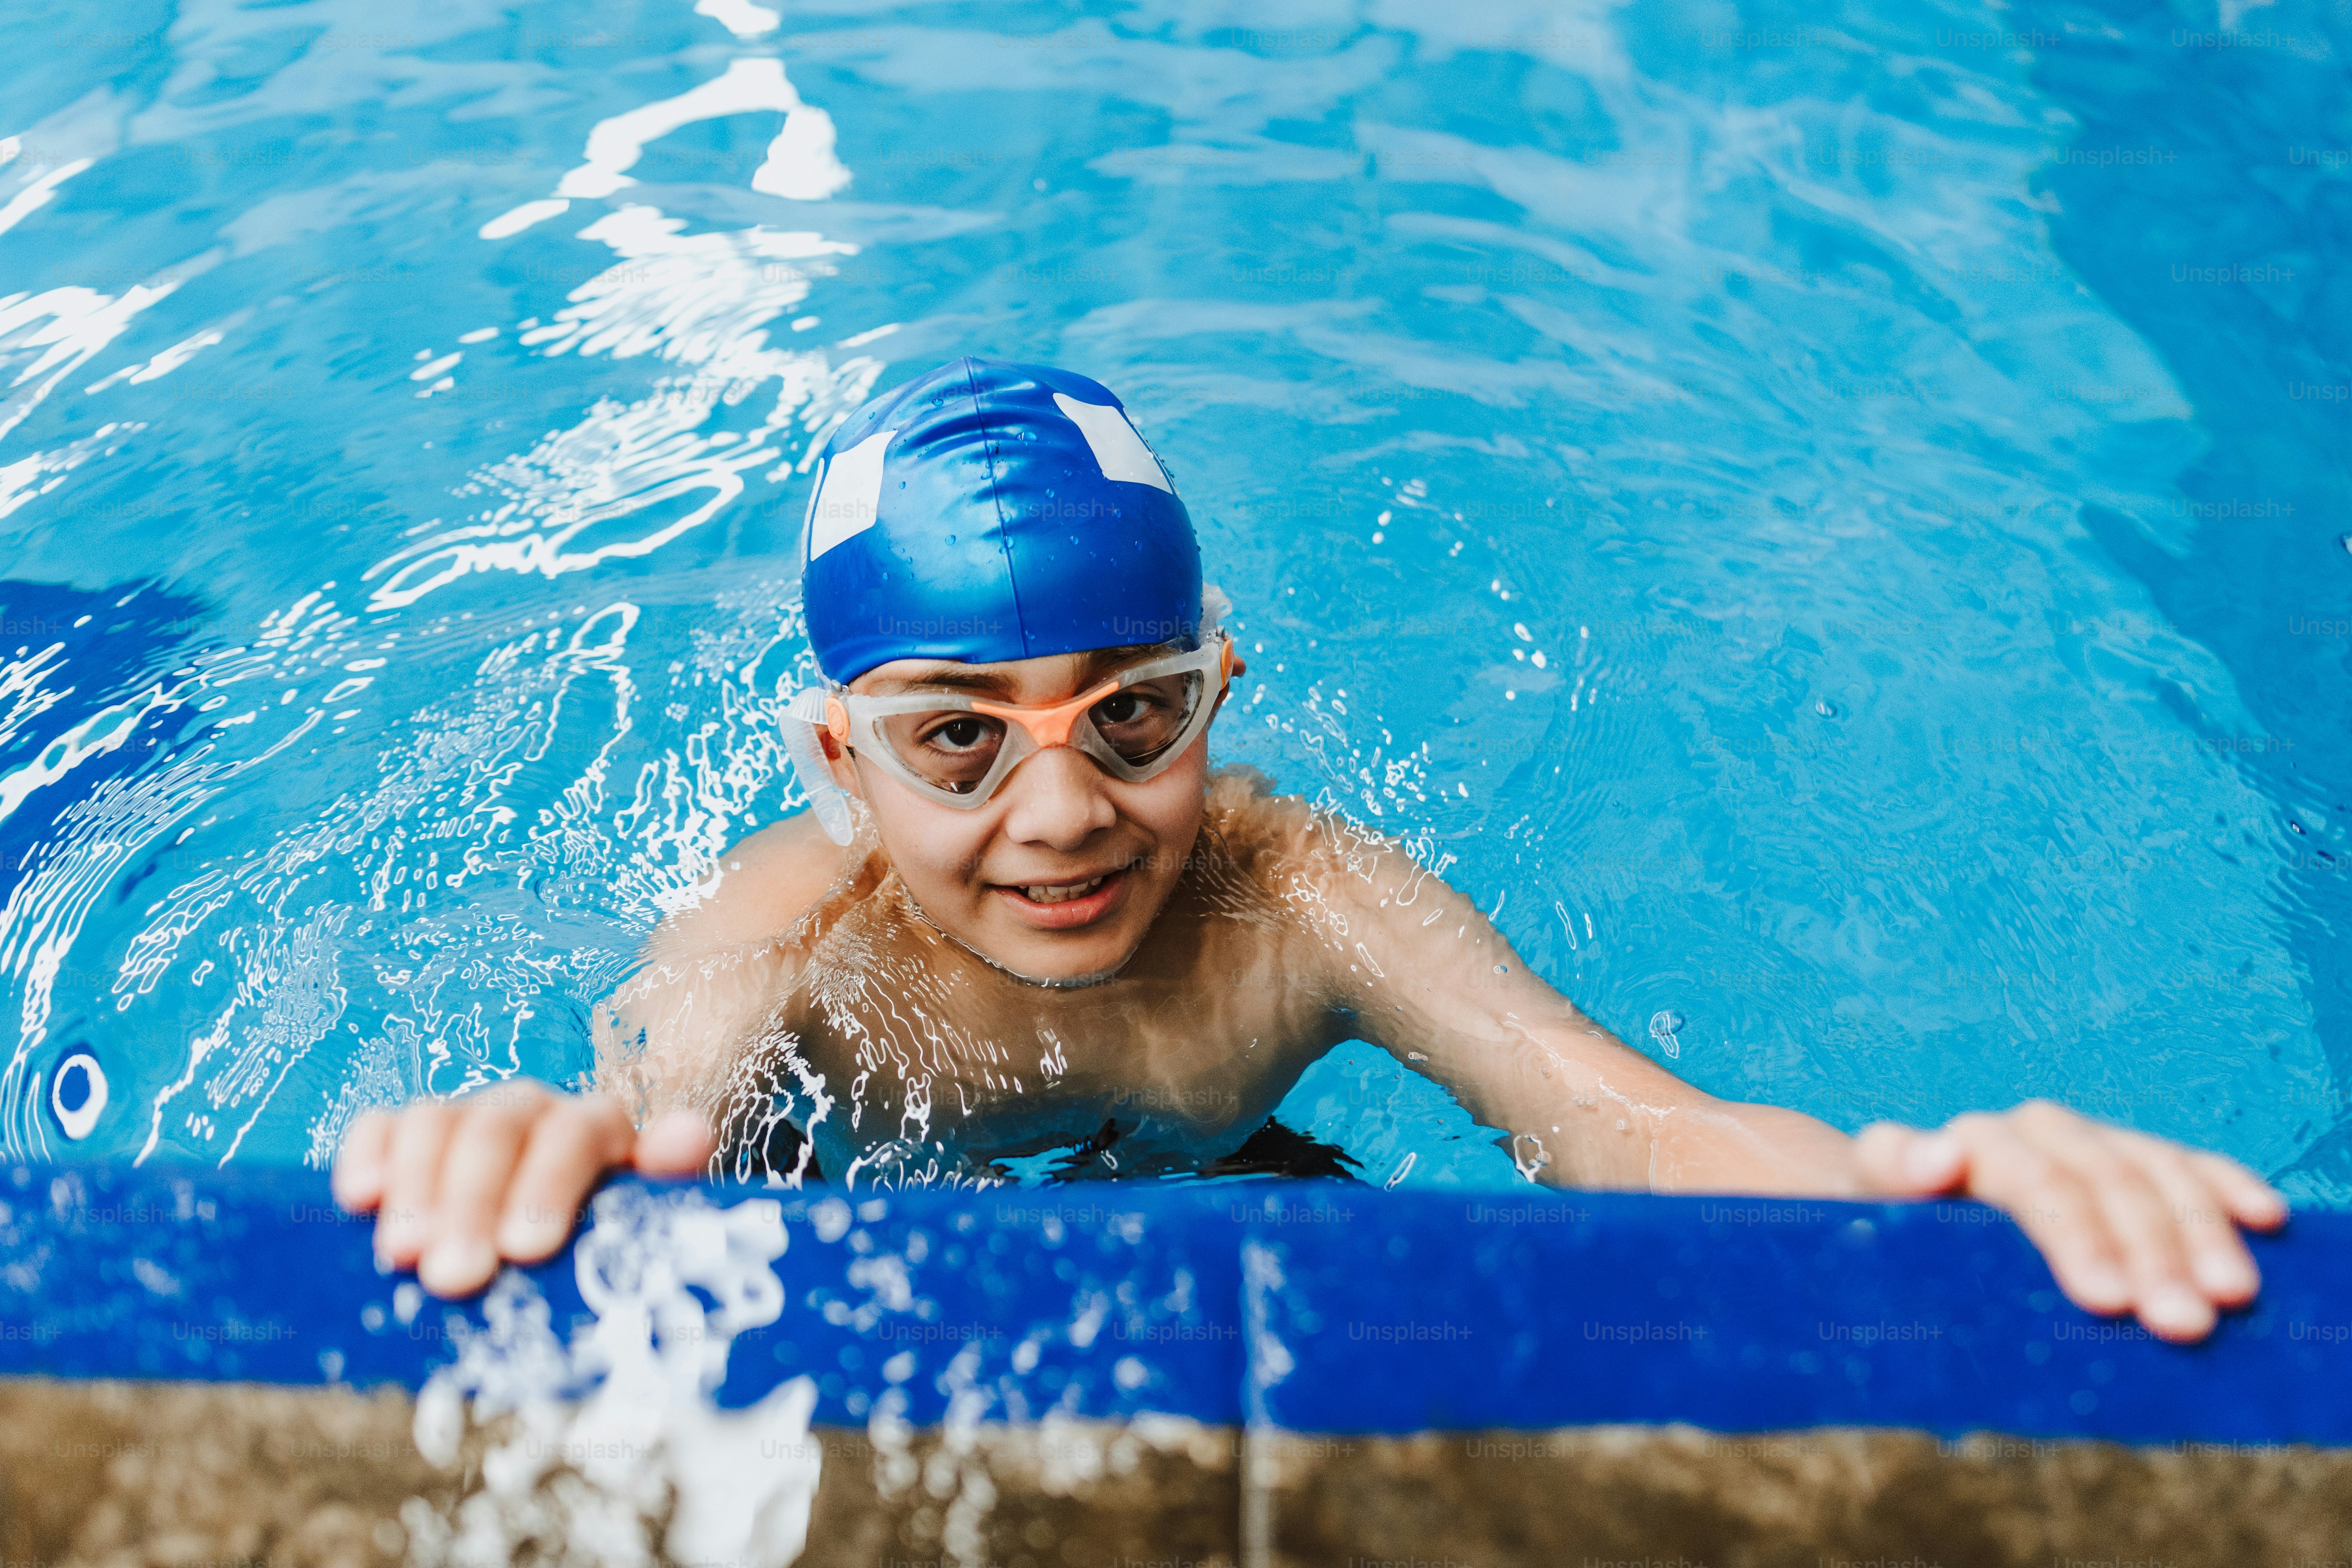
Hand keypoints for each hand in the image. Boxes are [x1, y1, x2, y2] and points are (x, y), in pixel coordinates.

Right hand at [331, 1081, 713, 1297]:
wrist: (546, 1241)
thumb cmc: (597, 1243)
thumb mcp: (640, 1220)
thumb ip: (664, 1181)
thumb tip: (691, 1135)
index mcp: (596, 1127)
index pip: (576, 1133)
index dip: (549, 1185)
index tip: (526, 1250)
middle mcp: (532, 1109)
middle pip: (497, 1130)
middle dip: (473, 1202)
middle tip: (454, 1277)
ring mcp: (467, 1116)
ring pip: (436, 1122)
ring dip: (418, 1188)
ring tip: (402, 1256)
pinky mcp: (410, 1135)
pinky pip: (383, 1125)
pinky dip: (369, 1156)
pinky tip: (359, 1199)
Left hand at [1852, 1100, 2286, 1342]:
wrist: (1889, 1198)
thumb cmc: (1882, 1220)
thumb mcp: (1869, 1200)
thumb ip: (1894, 1169)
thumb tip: (1938, 1154)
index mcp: (1971, 1143)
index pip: (2032, 1183)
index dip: (2073, 1237)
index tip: (2105, 1299)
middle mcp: (2031, 1130)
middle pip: (2101, 1183)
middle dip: (2147, 1253)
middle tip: (2180, 1323)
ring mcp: (2082, 1139)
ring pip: (2150, 1173)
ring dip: (2197, 1233)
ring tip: (2228, 1298)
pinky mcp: (2124, 1155)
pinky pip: (2184, 1163)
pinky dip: (2223, 1189)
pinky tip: (2264, 1219)